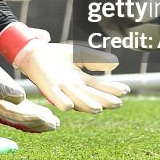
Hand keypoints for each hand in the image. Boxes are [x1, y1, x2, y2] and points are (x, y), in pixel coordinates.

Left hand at [0, 22, 130, 112]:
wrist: (33, 51)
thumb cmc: (55, 54)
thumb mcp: (79, 55)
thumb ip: (95, 60)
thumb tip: (114, 63)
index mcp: (81, 80)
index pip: (100, 87)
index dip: (112, 89)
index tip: (126, 90)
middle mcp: (74, 88)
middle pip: (92, 97)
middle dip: (104, 101)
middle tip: (117, 103)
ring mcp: (62, 89)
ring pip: (78, 101)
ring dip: (87, 105)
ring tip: (98, 108)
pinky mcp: (49, 88)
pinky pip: (57, 99)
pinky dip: (63, 103)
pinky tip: (71, 105)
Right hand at [0, 95, 59, 132]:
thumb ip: (8, 90)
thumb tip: (22, 98)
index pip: (19, 118)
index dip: (33, 119)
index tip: (46, 119)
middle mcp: (3, 112)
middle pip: (24, 122)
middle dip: (40, 124)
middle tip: (55, 125)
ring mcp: (7, 108)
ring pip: (26, 118)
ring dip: (40, 121)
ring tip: (54, 122)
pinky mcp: (10, 102)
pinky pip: (25, 111)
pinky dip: (36, 114)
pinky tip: (46, 114)